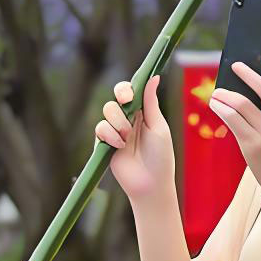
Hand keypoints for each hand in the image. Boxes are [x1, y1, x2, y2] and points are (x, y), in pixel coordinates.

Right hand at [96, 74, 174, 206]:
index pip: (129, 93)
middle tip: (127, 105)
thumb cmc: (161, 157)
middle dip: (119, 101)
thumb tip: (154, 76)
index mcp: (142, 113)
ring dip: (117, 122)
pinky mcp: (104, 144)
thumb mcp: (158, 126)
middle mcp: (127, 120)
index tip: (129, 95)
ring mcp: (115, 132)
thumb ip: (151, 102)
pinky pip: (100, 129)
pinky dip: (109, 134)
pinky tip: (119, 145)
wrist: (150, 184)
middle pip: (114, 99)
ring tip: (127, 138)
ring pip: (106, 112)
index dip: (125, 89)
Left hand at [209, 63, 260, 207]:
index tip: (247, 65)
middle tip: (234, 66)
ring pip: (241, 105)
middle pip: (260, 91)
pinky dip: (222, 109)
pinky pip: (232, 120)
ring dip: (225, 95)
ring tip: (216, 93)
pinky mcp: (251, 145)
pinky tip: (215, 105)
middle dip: (246, 75)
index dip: (259, 75)